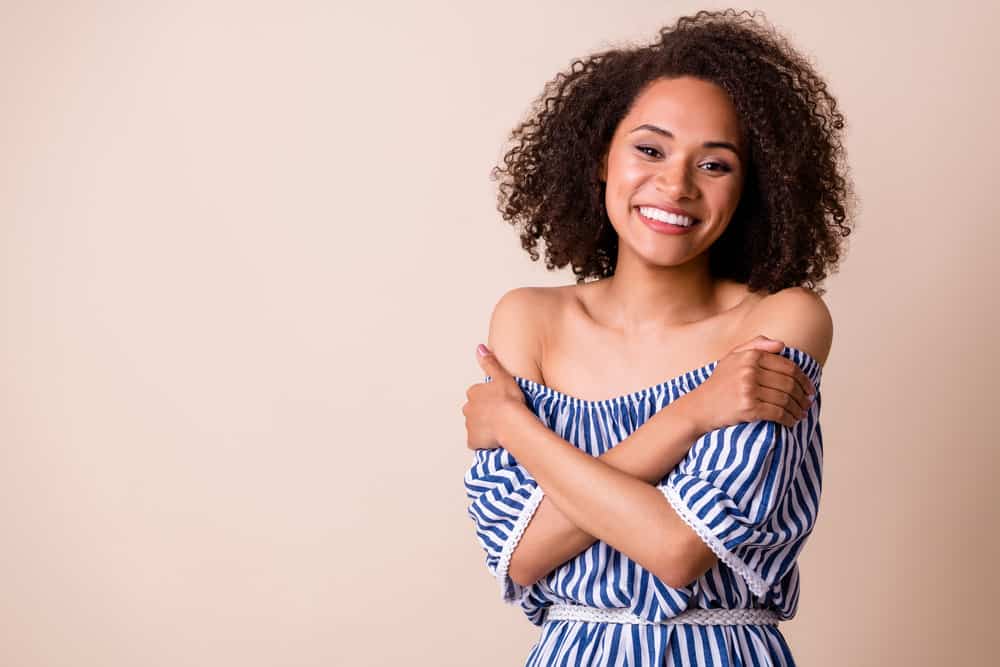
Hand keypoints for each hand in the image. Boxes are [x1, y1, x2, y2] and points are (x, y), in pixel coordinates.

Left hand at [462, 344, 527, 449]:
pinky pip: (476, 441)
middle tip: (500, 416)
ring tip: (500, 428)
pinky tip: (495, 440)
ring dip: (485, 427)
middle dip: (484, 413)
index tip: (500, 402)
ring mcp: (469, 426)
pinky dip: (483, 442)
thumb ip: (490, 362)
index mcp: (473, 393)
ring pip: (475, 426)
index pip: (478, 394)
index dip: (490, 398)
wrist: (511, 423)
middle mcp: (467, 408)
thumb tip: (479, 348)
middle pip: (475, 410)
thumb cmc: (509, 400)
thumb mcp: (502, 376)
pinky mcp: (472, 441)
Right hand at [680, 335, 816, 432]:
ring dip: (798, 409)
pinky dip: (789, 419)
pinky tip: (791, 422)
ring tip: (801, 414)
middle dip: (803, 396)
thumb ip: (755, 346)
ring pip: (785, 399)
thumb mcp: (732, 358)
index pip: (788, 366)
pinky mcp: (748, 408)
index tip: (810, 389)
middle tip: (808, 403)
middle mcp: (749, 370)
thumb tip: (782, 345)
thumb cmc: (718, 384)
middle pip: (789, 383)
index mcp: (749, 356)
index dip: (804, 379)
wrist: (699, 408)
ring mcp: (748, 389)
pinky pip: (778, 413)